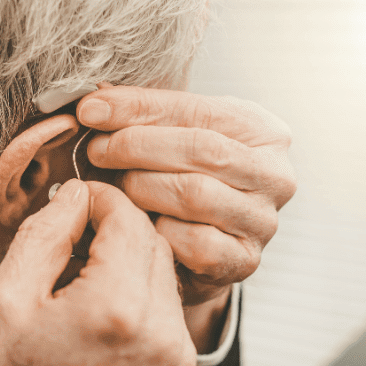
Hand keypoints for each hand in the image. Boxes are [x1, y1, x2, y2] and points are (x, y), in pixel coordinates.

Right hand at [0, 180, 195, 365]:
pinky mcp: (179, 365)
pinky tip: (100, 303)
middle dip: (113, 225)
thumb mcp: (5, 300)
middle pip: (150, 238)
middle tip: (71, 236)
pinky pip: (167, 301)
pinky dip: (138, 287)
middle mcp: (160, 329)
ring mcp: (176, 351)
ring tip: (81, 274)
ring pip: (162, 267)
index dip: (99, 198)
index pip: (127, 217)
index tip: (74, 200)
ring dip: (126, 255)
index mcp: (117, 307)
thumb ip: (44, 234)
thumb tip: (74, 195)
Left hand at [77, 87, 296, 304]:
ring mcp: (262, 221)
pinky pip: (194, 242)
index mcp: (263, 131)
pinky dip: (159, 231)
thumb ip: (141, 114)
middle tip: (96, 151)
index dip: (138, 107)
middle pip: (200, 150)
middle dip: (136, 146)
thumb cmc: (183, 178)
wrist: (198, 244)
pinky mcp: (244, 261)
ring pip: (194, 194)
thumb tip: (95, 104)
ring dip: (142, 188)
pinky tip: (143, 223)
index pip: (196, 109)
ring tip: (115, 185)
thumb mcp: (172, 136)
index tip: (91, 111)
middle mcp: (274, 175)